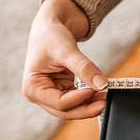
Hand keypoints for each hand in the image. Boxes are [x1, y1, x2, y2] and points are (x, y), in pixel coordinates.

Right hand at [22, 0, 106, 118]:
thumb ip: (84, 68)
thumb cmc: (51, 36)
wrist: (51, 27)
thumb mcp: (67, 50)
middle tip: (106, 101)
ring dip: (90, 105)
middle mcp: (39, 95)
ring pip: (73, 109)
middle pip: (66, 111)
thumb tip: (102, 84)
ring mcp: (51, 96)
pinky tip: (101, 93)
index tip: (96, 89)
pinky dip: (89, 99)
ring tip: (106, 96)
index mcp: (32, 88)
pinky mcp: (62, 92)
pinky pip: (77, 101)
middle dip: (86, 108)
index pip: (59, 103)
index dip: (80, 99)